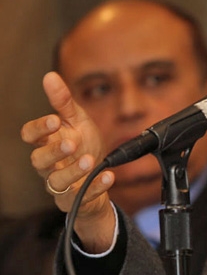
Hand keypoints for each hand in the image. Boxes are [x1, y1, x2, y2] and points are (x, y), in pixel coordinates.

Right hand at [20, 72, 115, 251]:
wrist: (99, 175)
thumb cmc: (83, 145)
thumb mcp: (77, 121)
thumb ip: (63, 101)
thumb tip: (50, 76)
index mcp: (47, 142)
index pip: (30, 135)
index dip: (38, 129)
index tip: (54, 120)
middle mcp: (49, 164)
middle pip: (39, 160)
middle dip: (53, 152)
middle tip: (71, 143)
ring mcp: (61, 183)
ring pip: (57, 182)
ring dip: (73, 171)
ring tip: (89, 160)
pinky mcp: (76, 198)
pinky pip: (83, 196)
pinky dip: (96, 186)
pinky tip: (108, 176)